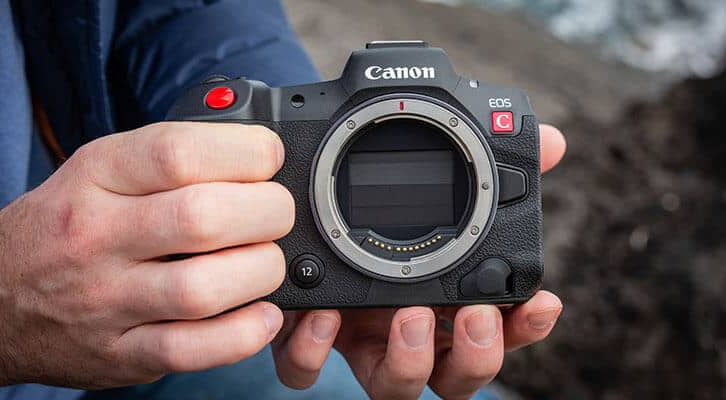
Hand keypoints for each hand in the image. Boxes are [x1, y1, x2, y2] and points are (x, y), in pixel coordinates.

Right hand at [0, 123, 293, 388]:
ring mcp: (108, 301)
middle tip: (276, 213)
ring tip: (266, 263)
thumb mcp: (99, 169)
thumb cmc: (63, 226)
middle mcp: (98, 236)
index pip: (179, 153)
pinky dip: (244, 334)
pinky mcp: (122, 353)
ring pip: (204, 288)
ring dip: (261, 273)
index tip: (270, 158)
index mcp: (98, 177)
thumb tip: (256, 152)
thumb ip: (168, 157)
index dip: (247, 152)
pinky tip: (262, 315)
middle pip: (204, 218)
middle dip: (268, 213)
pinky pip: (194, 350)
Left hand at [271, 124, 566, 398]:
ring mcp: (360, 340)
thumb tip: (552, 142)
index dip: (525, 325)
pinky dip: (314, 350)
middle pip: (457, 376)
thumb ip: (494, 164)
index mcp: (447, 301)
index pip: (501, 328)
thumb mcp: (436, 180)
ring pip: (395, 387)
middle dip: (477, 354)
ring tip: (411, 316)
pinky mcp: (309, 339)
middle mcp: (410, 331)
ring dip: (411, 361)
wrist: (311, 221)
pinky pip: (306, 369)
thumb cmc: (383, 213)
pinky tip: (324, 314)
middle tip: (478, 314)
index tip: (542, 300)